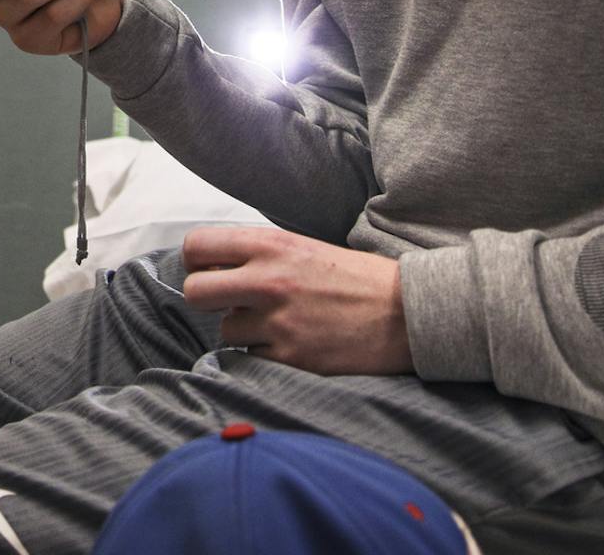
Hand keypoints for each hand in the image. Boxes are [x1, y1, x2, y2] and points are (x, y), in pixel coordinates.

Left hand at [181, 226, 413, 374]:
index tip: (210, 271)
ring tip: (278, 325)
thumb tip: (212, 268)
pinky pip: (253, 358)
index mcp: (271, 245)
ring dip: (244, 332)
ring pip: (226, 331)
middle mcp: (268, 280)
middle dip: (206, 299)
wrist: (408, 313)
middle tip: (230, 303)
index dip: (197, 262)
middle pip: (195, 292)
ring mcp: (279, 321)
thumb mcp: (303, 247)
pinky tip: (295, 344)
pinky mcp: (292, 357)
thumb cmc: (356, 278)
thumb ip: (258, 255)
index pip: (197, 246)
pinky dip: (267, 355)